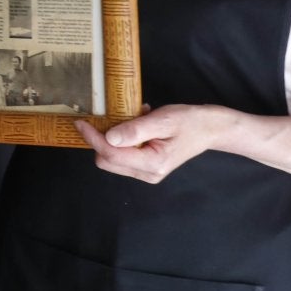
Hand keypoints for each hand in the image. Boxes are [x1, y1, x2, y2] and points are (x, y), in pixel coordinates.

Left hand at [74, 103, 219, 183]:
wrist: (209, 128)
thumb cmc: (189, 121)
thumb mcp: (162, 120)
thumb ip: (135, 129)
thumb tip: (109, 137)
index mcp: (152, 164)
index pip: (111, 154)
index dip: (93, 138)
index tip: (81, 122)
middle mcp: (148, 174)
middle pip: (107, 161)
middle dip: (100, 139)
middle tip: (105, 116)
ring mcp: (148, 173)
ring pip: (113, 159)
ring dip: (112, 138)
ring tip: (128, 118)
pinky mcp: (147, 167)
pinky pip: (124, 155)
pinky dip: (122, 139)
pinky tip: (136, 123)